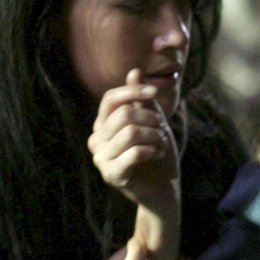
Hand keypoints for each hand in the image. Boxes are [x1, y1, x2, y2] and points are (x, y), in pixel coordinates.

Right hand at [88, 69, 181, 213]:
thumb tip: (134, 71)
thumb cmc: (156, 152)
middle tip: (161, 129)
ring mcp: (101, 159)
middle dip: (150, 119)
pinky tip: (158, 154)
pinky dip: (152, 150)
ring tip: (161, 142)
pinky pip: (134, 153)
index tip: (155, 93)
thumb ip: (141, 100)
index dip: (132, 91)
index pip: (110, 99)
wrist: (162, 188)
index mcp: (102, 125)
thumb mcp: (152, 121)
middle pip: (123, 115)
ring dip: (154, 135)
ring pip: (130, 133)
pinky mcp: (112, 175)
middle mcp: (96, 141)